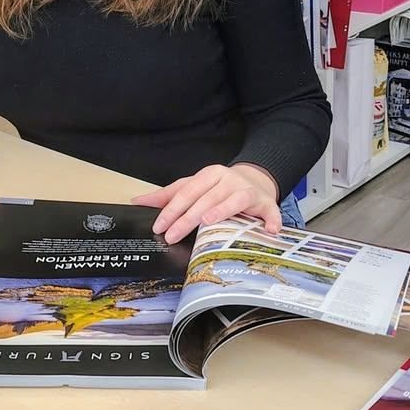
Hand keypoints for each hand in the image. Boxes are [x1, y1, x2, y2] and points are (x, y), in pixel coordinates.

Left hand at [133, 163, 280, 243]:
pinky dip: (271, 220)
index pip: (187, 192)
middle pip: (206, 199)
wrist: (256, 179)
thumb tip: (138, 201)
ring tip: (209, 222)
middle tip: (172, 235)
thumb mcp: (194, 187)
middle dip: (187, 218)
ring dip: (222, 211)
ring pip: (234, 200)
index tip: (159, 225)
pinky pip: (269, 211)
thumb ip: (168, 195)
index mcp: (209, 175)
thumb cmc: (220, 187)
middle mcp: (228, 180)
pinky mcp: (266, 203)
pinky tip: (269, 230)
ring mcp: (248, 191)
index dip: (172, 209)